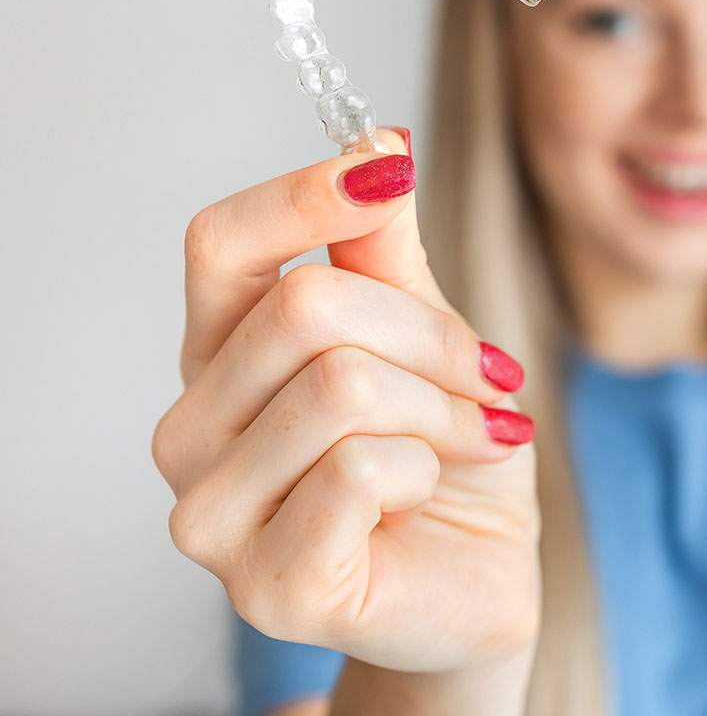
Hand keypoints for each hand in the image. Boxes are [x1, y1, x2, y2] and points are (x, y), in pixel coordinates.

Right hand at [152, 129, 539, 675]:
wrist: (476, 574)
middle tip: (489, 371)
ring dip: (443, 405)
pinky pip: (363, 470)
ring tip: (474, 434)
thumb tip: (376, 144)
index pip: (219, 243)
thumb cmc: (443, 454)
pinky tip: (429, 496)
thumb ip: (383, 252)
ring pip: (341, 385)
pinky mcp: (268, 584)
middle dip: (432, 333)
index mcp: (222, 356)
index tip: (388, 170)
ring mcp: (216, 516)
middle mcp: (194, 429)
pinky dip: (431, 467)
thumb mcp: (424, 336)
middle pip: (305, 308)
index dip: (304, 195)